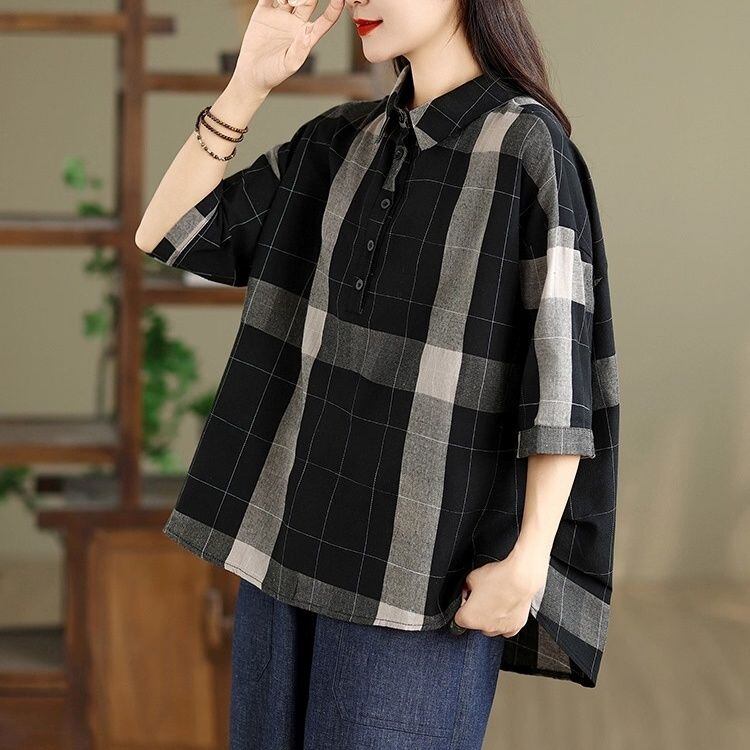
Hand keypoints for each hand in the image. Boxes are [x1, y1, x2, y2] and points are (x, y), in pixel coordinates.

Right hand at [230, 0, 345, 96]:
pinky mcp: (264, 12)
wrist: (251, 74)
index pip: (325, 20)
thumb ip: (300, 49)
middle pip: (309, 1)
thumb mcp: (289, 65)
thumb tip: (309, 31)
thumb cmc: (273, 74)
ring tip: (285, 2)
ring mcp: (281, 16)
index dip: (334, 8)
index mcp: (307, 36)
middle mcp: (296, 23)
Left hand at [451, 547, 548, 636]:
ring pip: (491, 627)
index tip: (468, 600)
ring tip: (496, 600)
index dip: (463, 607)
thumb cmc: (497, 578)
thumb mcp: (472, 577)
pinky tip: (506, 607)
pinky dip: (505, 620)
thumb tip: (468, 589)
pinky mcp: (516, 626)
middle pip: (476, 623)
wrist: (521, 579)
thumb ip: (466, 587)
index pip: (459, 618)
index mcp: (469, 617)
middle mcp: (485, 627)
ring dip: (491, 617)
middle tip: (483, 597)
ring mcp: (501, 629)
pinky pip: (506, 628)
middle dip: (477, 612)